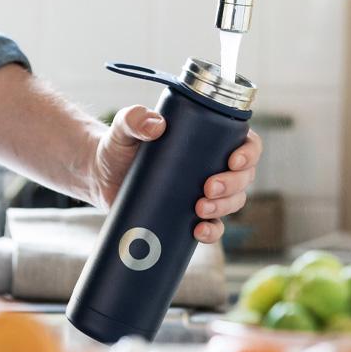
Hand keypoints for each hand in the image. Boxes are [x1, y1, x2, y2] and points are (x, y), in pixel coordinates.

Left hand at [88, 105, 262, 243]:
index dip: (249, 153)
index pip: (245, 142)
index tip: (233, 160)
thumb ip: (133, 119)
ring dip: (224, 207)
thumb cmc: (118, 146)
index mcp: (209, 139)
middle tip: (208, 188)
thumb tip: (154, 125)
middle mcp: (212, 166)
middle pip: (244, 177)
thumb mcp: (124, 128)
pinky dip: (212, 232)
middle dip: (233, 185)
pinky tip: (199, 231)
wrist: (100, 176)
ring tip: (200, 209)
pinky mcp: (189, 216)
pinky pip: (213, 227)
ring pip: (233, 202)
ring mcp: (203, 193)